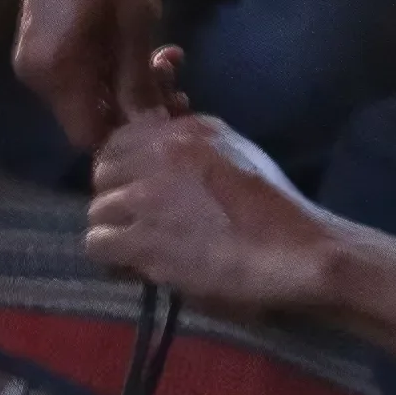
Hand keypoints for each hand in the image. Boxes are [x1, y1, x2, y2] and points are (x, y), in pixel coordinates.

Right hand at [10, 0, 170, 156]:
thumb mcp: (136, 22)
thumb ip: (139, 81)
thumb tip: (152, 129)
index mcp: (55, 71)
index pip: (90, 136)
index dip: (131, 137)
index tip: (170, 117)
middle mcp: (36, 75)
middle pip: (90, 117)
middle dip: (137, 109)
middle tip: (181, 88)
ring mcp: (36, 60)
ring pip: (89, 96)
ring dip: (130, 87)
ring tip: (171, 62)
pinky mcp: (44, 44)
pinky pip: (79, 74)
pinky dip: (113, 69)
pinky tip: (151, 51)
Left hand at [82, 103, 347, 316]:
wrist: (297, 251)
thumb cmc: (275, 207)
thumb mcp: (234, 150)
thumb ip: (189, 142)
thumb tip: (157, 140)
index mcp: (182, 130)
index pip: (119, 139)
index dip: (124, 167)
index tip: (138, 188)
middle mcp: (158, 154)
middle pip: (102, 172)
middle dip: (116, 196)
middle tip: (139, 221)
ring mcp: (147, 197)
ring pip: (97, 209)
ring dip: (116, 229)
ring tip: (141, 246)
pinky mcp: (144, 239)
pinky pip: (98, 243)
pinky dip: (113, 257)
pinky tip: (137, 264)